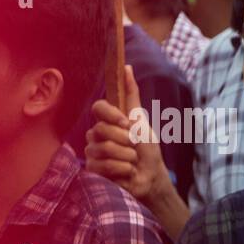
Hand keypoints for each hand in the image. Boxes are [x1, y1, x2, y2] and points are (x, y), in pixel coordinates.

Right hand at [84, 65, 173, 205]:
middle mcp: (96, 134)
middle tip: (134, 147)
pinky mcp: (92, 169)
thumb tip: (127, 67)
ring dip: (126, 156)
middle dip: (125, 140)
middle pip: (101, 129)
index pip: (98, 108)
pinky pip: (101, 165)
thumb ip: (131, 96)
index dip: (112, 115)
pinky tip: (126, 172)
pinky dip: (121, 169)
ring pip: (102, 148)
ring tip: (132, 161)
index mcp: (108, 121)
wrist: (151, 177)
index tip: (127, 123)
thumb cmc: (147, 150)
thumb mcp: (142, 120)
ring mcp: (92, 152)